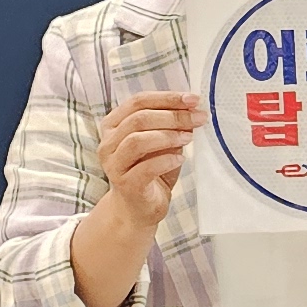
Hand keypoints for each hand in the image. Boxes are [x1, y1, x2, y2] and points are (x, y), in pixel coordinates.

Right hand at [93, 92, 199, 229]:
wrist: (138, 208)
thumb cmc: (150, 170)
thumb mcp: (161, 142)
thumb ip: (169, 125)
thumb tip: (193, 109)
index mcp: (113, 125)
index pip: (138, 102)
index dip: (166, 98)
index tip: (193, 99)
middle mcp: (108, 143)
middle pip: (138, 119)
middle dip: (173, 116)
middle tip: (198, 118)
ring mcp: (114, 165)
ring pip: (137, 141)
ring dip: (168, 136)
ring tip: (189, 137)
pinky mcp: (126, 185)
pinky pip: (146, 168)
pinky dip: (166, 160)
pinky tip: (181, 158)